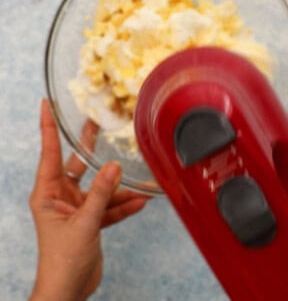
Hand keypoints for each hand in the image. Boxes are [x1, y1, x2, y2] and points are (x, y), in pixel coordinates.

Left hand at [29, 99, 147, 300]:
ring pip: (98, 187)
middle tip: (97, 123)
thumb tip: (114, 166)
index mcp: (48, 193)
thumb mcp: (85, 223)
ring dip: (117, 187)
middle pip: (77, 164)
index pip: (48, 151)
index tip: (46, 105)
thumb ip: (101, 193)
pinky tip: (140, 201)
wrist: (68, 292)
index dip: (48, 127)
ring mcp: (76, 207)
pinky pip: (108, 206)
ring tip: (137, 181)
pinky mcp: (89, 220)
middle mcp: (60, 196)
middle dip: (89, 147)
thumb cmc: (62, 260)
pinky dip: (122, 205)